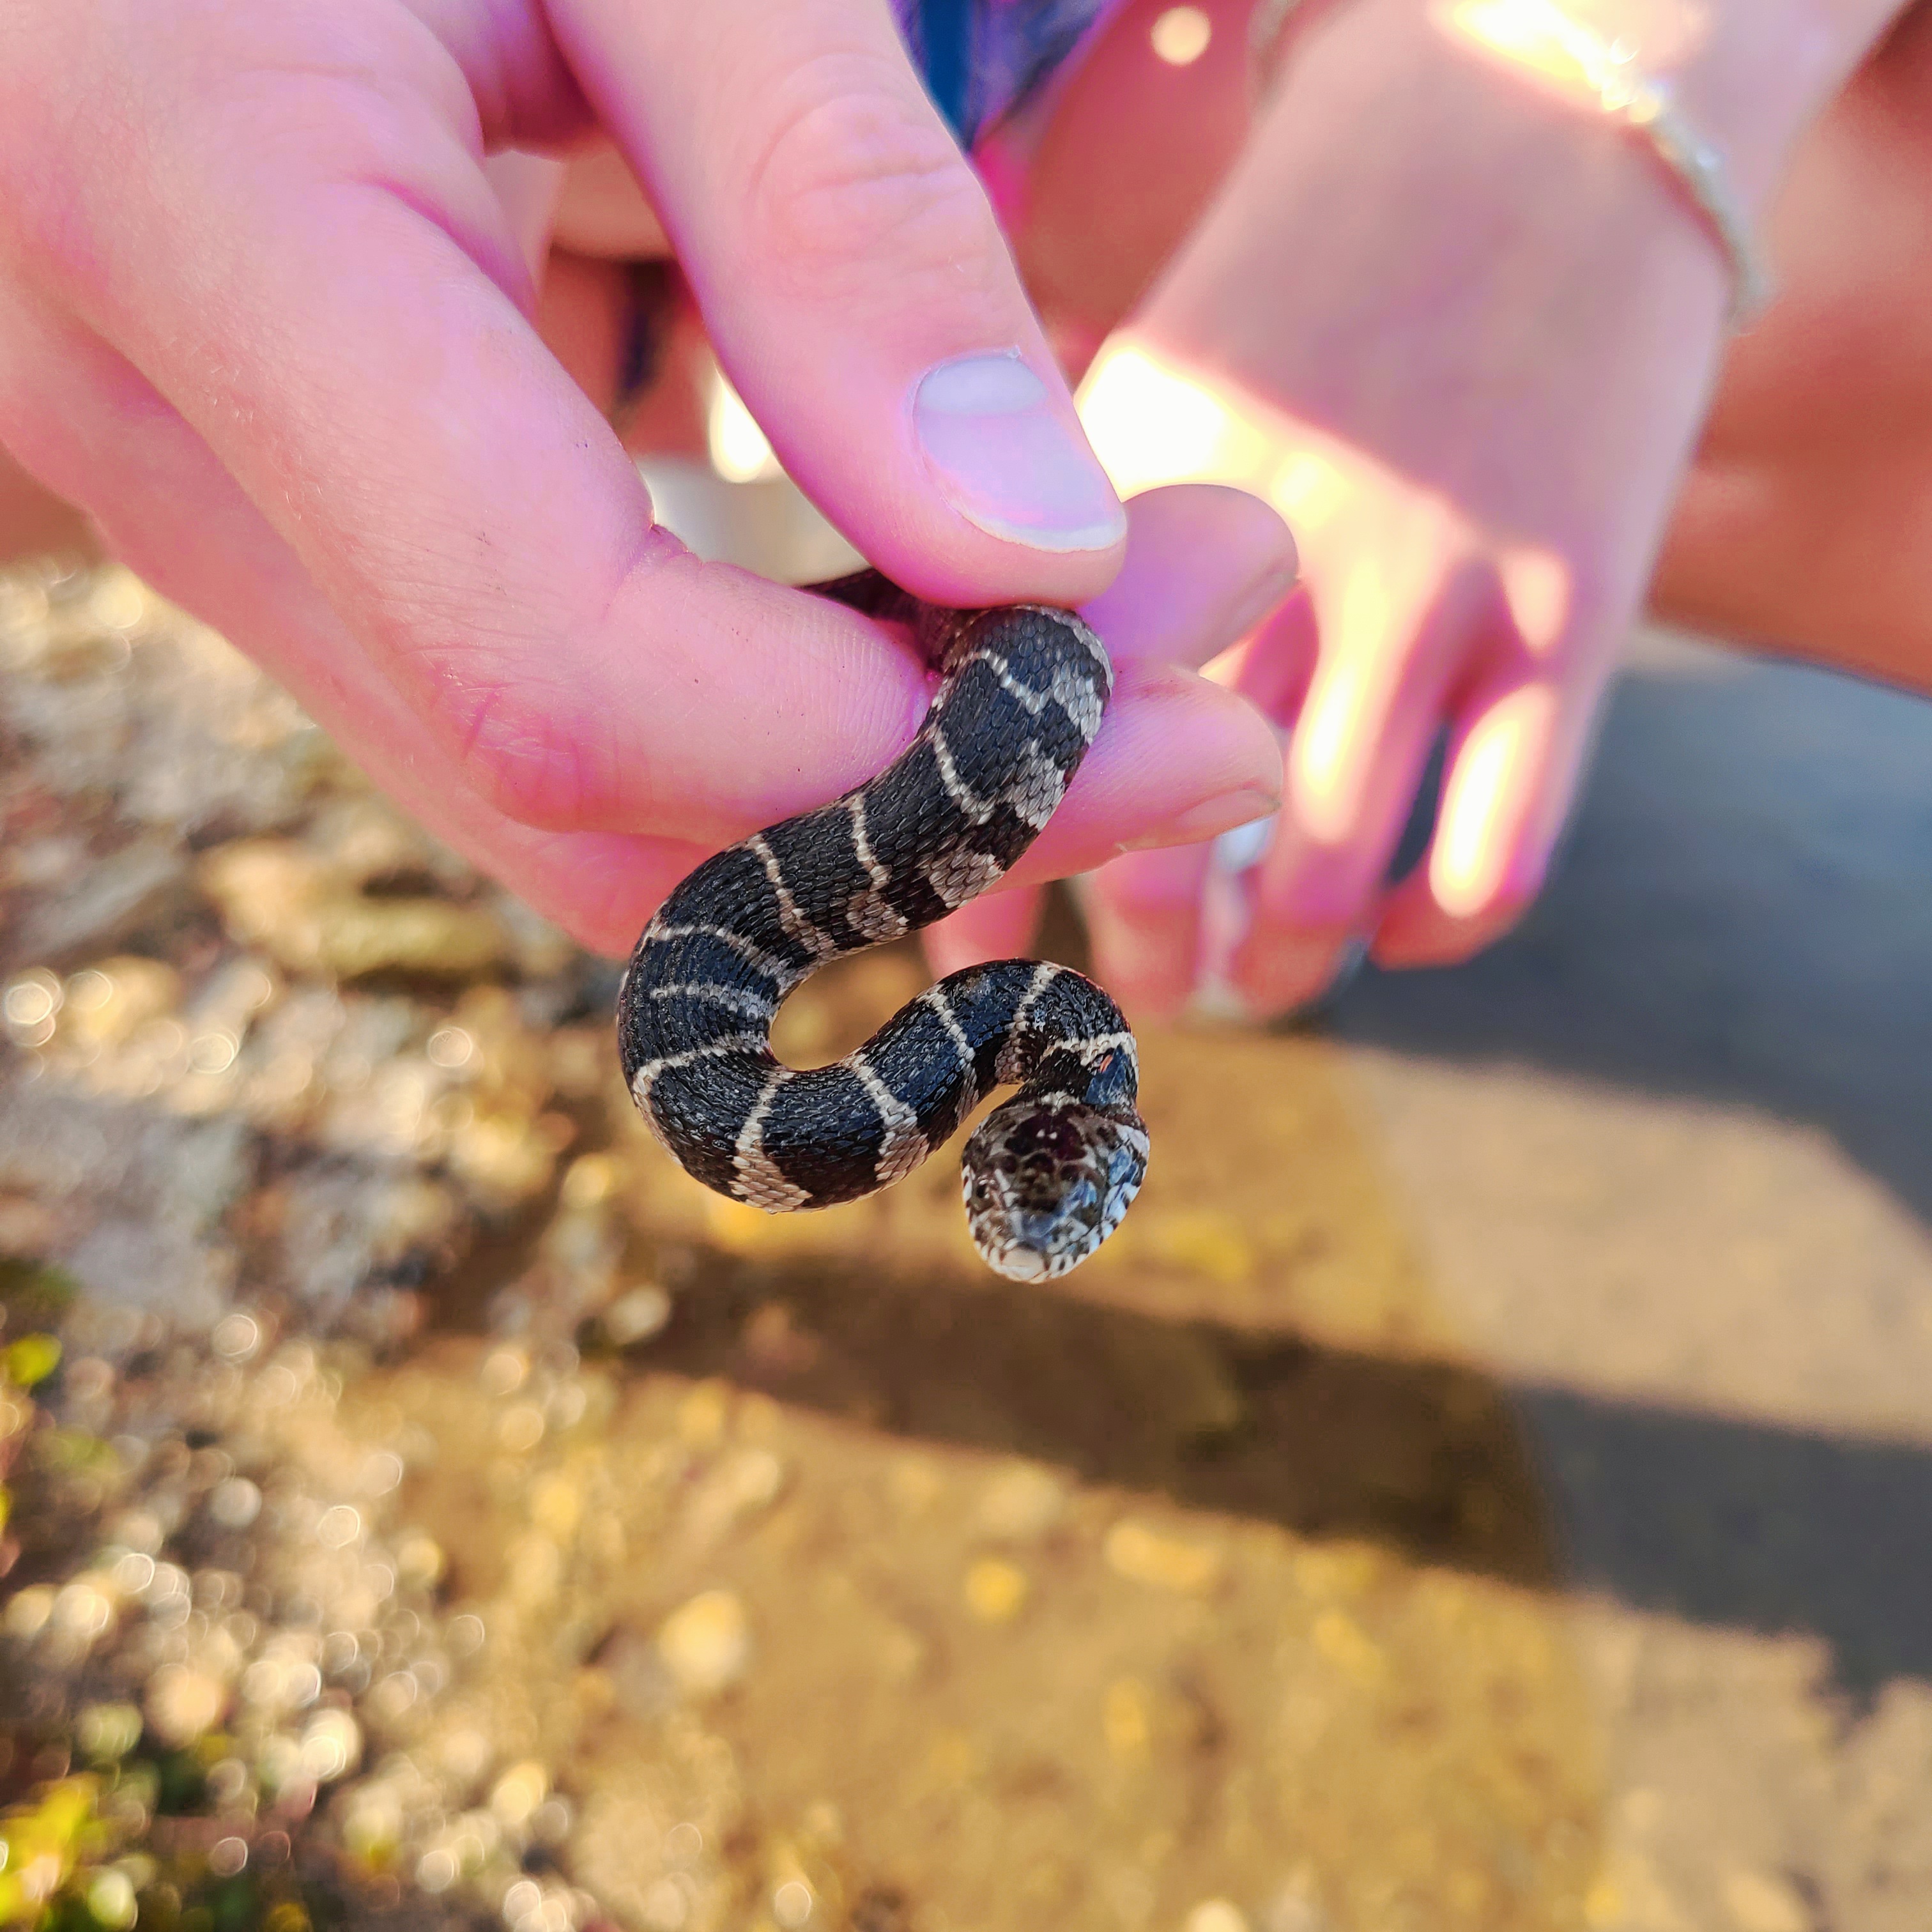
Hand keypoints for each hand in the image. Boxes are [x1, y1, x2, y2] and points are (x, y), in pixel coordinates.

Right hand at [0, 0, 1283, 955]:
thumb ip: (832, 211)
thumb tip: (1036, 558)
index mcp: (192, 208)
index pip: (556, 660)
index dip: (878, 744)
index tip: (1161, 656)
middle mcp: (154, 423)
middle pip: (578, 791)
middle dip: (929, 786)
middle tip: (1212, 633)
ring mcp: (203, 503)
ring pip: (562, 799)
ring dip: (865, 769)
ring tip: (1117, 613)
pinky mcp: (283, 526)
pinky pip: (538, 705)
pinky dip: (765, 706)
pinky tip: (928, 595)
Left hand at [939, 0, 1905, 1016]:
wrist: (1545, 106)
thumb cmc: (1313, 272)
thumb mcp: (1147, 381)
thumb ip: (1055, 554)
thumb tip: (952, 738)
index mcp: (1119, 480)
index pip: (1002, 735)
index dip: (963, 863)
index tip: (960, 929)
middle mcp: (1259, 542)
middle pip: (1147, 831)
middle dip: (1128, 948)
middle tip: (1131, 982)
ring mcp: (1428, 578)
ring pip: (1308, 874)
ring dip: (1266, 967)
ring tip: (1249, 978)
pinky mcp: (1576, 605)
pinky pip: (1499, 850)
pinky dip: (1434, 924)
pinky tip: (1402, 924)